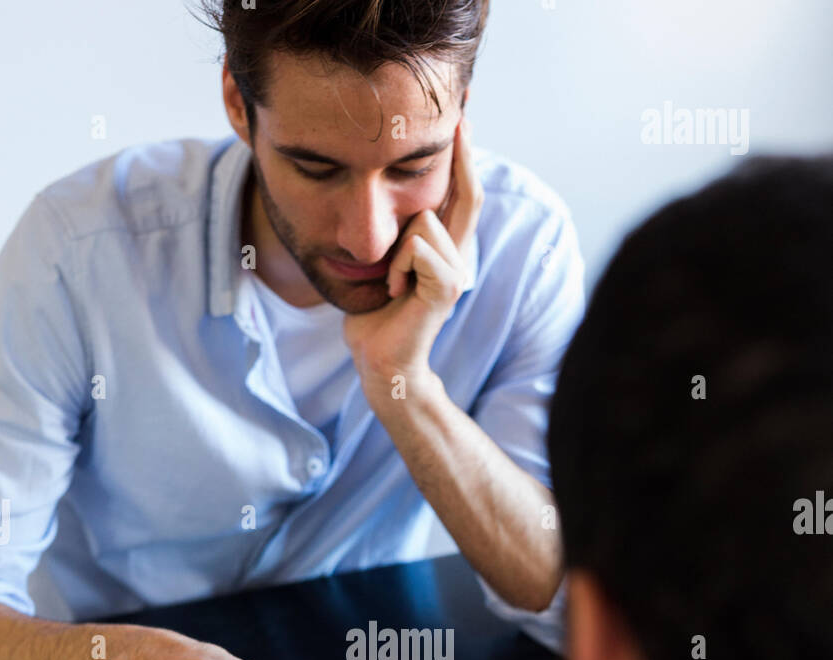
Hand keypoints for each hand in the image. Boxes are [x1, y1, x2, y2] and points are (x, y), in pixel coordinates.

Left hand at [343, 116, 483, 399]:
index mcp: (445, 249)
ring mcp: (456, 271)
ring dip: (395, 248)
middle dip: (462, 155)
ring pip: (424, 219)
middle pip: (466, 192)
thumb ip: (394, 232)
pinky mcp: (447, 287)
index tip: (462, 117)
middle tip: (460, 119)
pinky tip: (394, 290)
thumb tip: (380, 188)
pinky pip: (417, 247)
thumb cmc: (375, 315)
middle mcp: (459, 257)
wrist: (380, 360)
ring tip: (391, 279)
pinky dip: (397, 267)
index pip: (462, 194)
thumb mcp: (382, 261)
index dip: (465, 157)